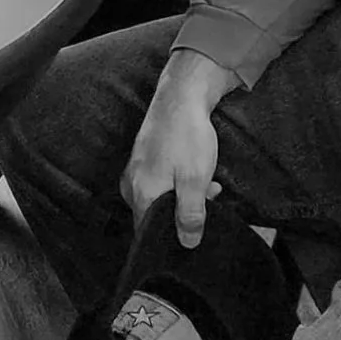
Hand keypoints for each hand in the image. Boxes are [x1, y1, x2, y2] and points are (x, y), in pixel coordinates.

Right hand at [119, 47, 241, 246]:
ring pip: (160, 197)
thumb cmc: (186, 137)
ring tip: (209, 184)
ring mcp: (135, 170)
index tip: (195, 229)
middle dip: (183, 213)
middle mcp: (131, 185)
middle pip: (155, 215)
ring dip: (184, 197)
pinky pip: (159, 182)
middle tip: (209, 201)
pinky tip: (197, 173)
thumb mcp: (195, 180)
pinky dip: (178, 183)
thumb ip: (190, 215)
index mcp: (140, 195)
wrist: (180, 96)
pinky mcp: (144, 159)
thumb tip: (188, 243)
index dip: (172, 237)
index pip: (148, 233)